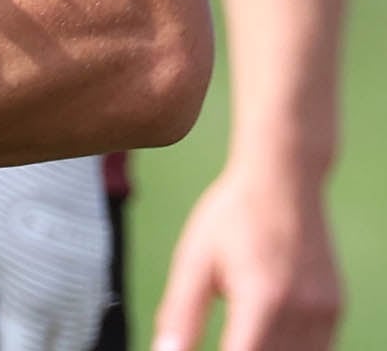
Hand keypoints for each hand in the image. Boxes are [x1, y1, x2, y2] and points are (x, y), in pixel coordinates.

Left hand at [0, 158, 112, 350]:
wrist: (48, 156)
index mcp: (31, 306)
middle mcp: (67, 303)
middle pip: (57, 349)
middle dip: (35, 346)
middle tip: (13, 337)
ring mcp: (89, 283)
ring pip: (80, 333)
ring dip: (58, 339)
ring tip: (32, 334)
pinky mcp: (99, 260)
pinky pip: (95, 307)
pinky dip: (78, 319)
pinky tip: (55, 309)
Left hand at [152, 164, 341, 350]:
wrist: (285, 180)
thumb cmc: (231, 216)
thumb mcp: (194, 259)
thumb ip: (180, 312)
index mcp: (262, 299)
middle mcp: (301, 311)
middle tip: (222, 340)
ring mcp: (324, 313)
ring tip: (238, 337)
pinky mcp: (334, 310)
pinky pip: (316, 350)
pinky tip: (262, 338)